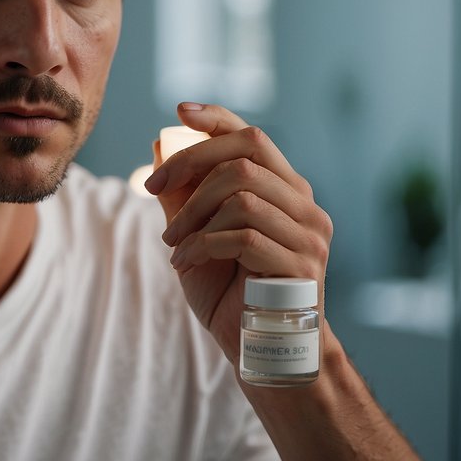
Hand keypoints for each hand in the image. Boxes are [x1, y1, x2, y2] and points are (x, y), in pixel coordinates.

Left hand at [144, 102, 332, 362]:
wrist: (257, 348)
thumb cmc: (228, 291)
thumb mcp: (195, 234)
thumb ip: (182, 193)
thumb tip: (160, 144)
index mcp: (283, 191)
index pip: (252, 137)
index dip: (216, 118)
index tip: (179, 112)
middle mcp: (304, 205)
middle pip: (246, 153)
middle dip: (189, 165)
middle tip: (151, 189)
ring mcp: (309, 234)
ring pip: (241, 194)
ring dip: (191, 216)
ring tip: (172, 244)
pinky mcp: (303, 265)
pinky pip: (243, 236)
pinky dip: (201, 245)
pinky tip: (185, 262)